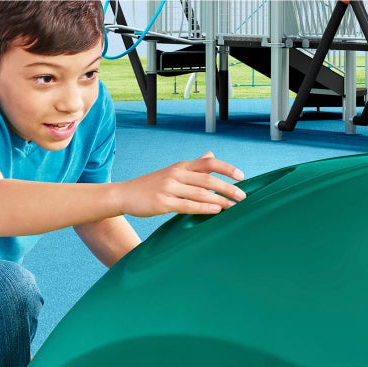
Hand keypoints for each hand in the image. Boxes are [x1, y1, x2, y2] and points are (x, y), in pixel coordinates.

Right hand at [116, 151, 244, 217]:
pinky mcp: (162, 202)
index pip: (208, 163)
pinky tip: (215, 211)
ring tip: (233, 206)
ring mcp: (168, 188)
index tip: (242, 177)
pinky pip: (187, 205)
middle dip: (228, 187)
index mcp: (180, 166)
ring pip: (199, 192)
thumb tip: (211, 155)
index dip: (227, 168)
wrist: (125, 194)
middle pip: (207, 178)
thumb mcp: (172, 171)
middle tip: (243, 196)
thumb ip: (193, 165)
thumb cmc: (151, 185)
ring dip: (219, 199)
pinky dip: (203, 207)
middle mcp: (176, 174)